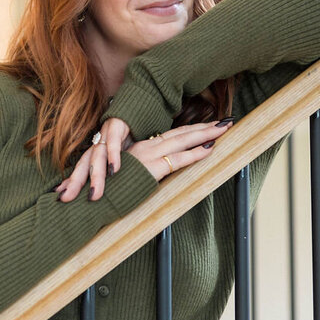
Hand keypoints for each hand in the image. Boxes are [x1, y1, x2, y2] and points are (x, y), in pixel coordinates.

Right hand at [56, 117, 234, 201]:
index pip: (173, 135)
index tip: (209, 126)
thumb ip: (142, 170)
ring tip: (223, 129)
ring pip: (183, 141)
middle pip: (182, 134)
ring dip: (205, 135)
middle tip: (226, 122)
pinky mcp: (150, 169)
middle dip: (205, 127)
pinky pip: (177, 160)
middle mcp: (146, 147)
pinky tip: (209, 150)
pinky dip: (194, 154)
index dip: (192, 130)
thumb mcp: (129, 175)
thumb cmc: (109, 190)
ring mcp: (149, 156)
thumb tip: (155, 170)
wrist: (93, 198)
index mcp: (142, 148)